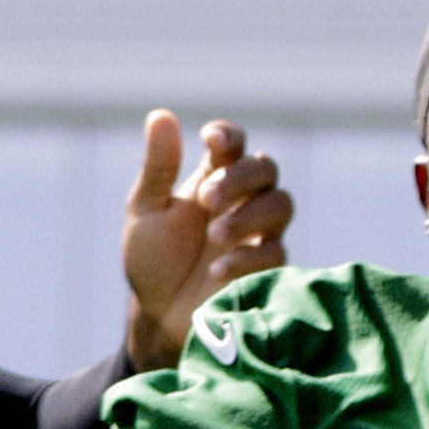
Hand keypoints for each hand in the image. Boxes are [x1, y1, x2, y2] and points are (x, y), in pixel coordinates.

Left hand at [117, 110, 292, 372]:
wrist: (157, 314)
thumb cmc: (153, 258)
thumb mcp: (146, 212)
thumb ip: (158, 168)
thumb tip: (160, 115)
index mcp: (213, 177)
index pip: (234, 143)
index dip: (229, 136)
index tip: (211, 139)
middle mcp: (243, 199)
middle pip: (265, 169)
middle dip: (239, 178)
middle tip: (206, 199)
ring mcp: (260, 233)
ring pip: (281, 204)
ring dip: (248, 216)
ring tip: (215, 235)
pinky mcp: (267, 268)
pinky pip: (276, 253)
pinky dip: (248, 258)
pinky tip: (218, 269)